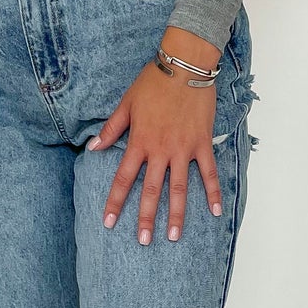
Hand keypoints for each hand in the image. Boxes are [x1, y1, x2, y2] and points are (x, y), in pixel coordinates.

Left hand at [86, 29, 225, 243]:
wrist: (185, 66)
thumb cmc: (153, 82)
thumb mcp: (126, 104)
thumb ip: (110, 129)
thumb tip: (92, 148)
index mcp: (139, 142)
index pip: (123, 178)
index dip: (114, 202)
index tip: (108, 222)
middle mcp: (160, 150)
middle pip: (151, 190)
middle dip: (146, 218)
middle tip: (143, 241)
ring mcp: (183, 149)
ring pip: (179, 188)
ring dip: (177, 214)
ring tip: (174, 236)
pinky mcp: (202, 144)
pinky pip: (208, 173)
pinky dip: (212, 193)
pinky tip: (215, 212)